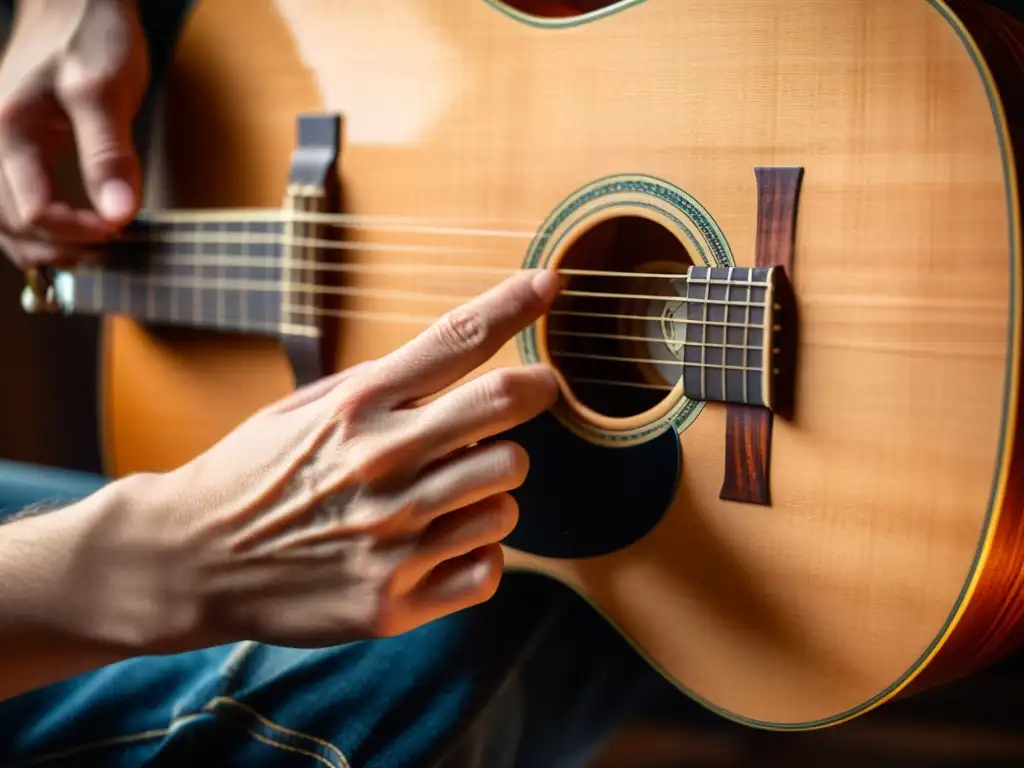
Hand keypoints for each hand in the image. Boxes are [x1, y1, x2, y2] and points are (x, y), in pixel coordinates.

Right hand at [0, 0, 147, 268]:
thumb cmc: (91, 35)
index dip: (80, 233)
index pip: (35, 212)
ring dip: (45, 247)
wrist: (74, 2)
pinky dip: (39, 228)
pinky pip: (12, 202)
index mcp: (9, 132)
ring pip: (5, 222)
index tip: (121, 231)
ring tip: (94, 251)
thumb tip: (119, 214)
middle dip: (61, 250)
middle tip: (112, 253)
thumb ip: (110, 155)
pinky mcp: (12, 148)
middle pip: (12, 226)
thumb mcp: (107, 92)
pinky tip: (73, 233)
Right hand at [116, 270, 559, 650]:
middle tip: (531, 393)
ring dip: (493, 487)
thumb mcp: (305, 408)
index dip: (514, 304)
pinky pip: (490, 568)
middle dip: (532, 393)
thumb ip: (383, 390)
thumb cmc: (253, 474)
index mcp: (356, 407)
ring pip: (508, 494)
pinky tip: (445, 544)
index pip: (456, 340)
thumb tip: (464, 364)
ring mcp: (390, 538)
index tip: (549, 284)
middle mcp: (381, 465)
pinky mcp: (392, 601)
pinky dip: (479, 554)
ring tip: (453, 491)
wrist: (188, 559)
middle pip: (506, 409)